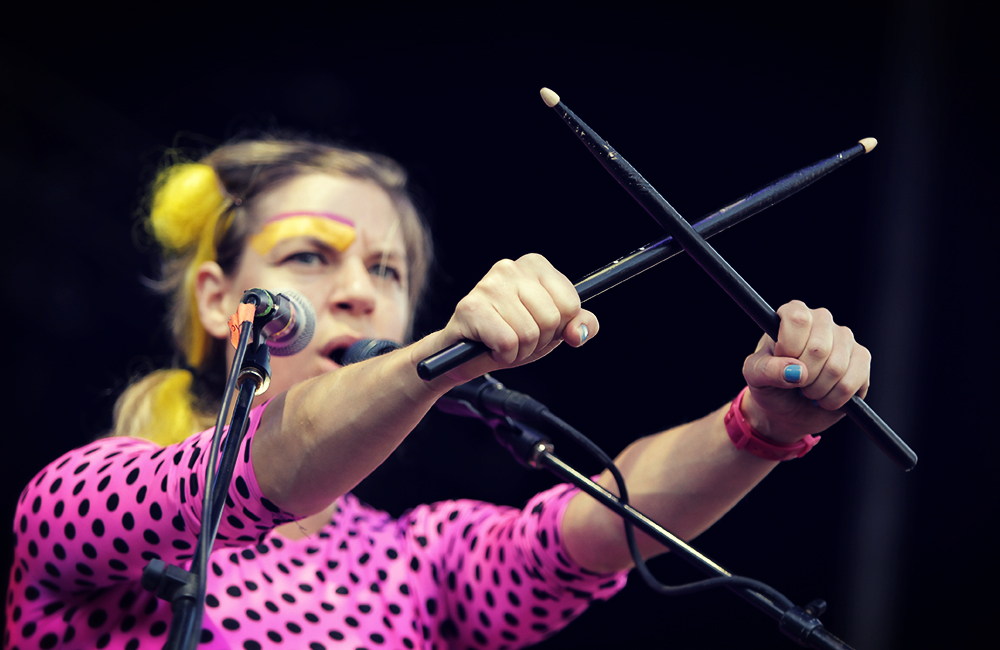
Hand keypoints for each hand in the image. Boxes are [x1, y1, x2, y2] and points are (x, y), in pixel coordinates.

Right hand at [436, 254, 596, 381]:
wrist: (464, 355)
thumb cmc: (511, 334)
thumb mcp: (552, 329)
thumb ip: (578, 325)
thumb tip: (579, 332)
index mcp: (535, 265)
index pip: (571, 304)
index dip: (558, 327)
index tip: (539, 326)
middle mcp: (510, 267)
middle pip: (551, 319)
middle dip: (538, 340)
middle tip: (518, 338)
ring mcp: (488, 285)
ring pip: (528, 334)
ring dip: (519, 350)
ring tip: (503, 342)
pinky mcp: (470, 307)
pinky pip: (507, 343)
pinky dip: (503, 355)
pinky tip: (490, 346)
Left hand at [740, 300, 870, 443]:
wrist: (789, 409)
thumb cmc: (769, 385)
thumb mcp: (754, 377)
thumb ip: (766, 370)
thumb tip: (796, 371)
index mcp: (793, 314)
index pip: (797, 319)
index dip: (789, 348)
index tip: (783, 362)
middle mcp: (821, 320)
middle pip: (818, 348)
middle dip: (803, 376)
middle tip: (796, 383)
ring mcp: (845, 337)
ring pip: (836, 368)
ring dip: (817, 390)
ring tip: (809, 390)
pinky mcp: (862, 359)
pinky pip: (851, 382)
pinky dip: (834, 399)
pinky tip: (826, 396)